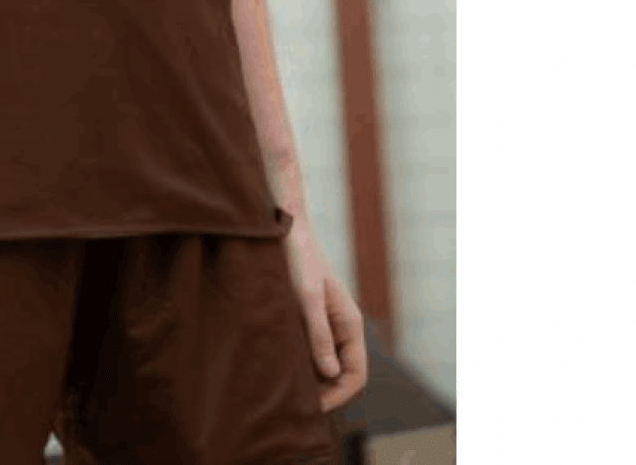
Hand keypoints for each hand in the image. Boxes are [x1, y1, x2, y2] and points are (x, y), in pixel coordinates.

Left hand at [282, 219, 368, 412]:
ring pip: (325, 365)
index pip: (355, 375)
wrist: (284, 228)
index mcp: (350, 324)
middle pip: (341, 375)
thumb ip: (319, 335)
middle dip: (324, 393)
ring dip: (311, 380)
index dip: (338, 396)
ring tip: (284, 390)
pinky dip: (301, 364)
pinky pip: (311, 351)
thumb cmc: (297, 260)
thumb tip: (330, 374)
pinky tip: (280, 368)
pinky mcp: (308, 319)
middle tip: (294, 406)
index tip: (313, 408)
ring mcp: (325, 325)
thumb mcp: (307, 298)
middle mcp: (341, 328)